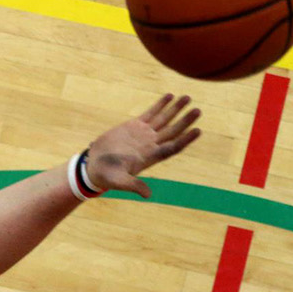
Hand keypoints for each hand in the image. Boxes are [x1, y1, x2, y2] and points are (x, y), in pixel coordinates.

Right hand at [86, 94, 200, 198]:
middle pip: (172, 131)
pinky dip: (160, 105)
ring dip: (176, 109)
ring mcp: (143, 134)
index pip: (172, 147)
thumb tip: (148, 195)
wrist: (94, 166)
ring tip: (187, 98)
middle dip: (185, 121)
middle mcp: (150, 145)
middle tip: (198, 111)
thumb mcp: (119, 181)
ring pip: (164, 120)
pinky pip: (150, 113)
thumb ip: (133, 185)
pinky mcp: (134, 126)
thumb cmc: (106, 176)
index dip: (185, 139)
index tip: (198, 130)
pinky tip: (170, 96)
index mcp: (150, 157)